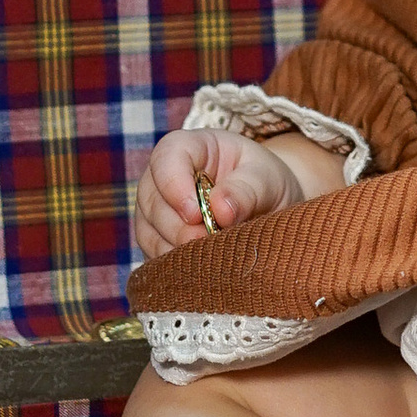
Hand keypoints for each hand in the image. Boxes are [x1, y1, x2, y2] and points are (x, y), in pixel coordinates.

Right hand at [133, 126, 304, 259]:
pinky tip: (199, 268)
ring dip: (174, 247)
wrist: (268, 207)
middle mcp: (164, 175)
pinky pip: (152, 252)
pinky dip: (172, 264)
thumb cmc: (265, 183)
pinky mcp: (158, 237)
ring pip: (147, 229)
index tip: (196, 214)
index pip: (167, 157)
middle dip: (177, 226)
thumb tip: (220, 210)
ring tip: (208, 257)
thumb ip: (247, 190)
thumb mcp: (266, 179)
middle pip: (151, 198)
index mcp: (191, 147)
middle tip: (207, 241)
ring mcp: (157, 207)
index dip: (174, 185)